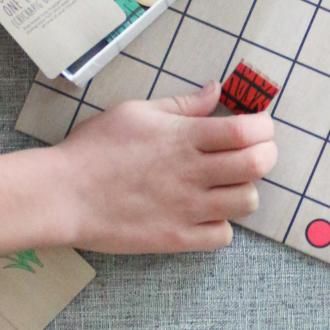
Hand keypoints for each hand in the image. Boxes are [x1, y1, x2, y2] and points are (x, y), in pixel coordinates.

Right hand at [46, 81, 277, 251]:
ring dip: (245, 190)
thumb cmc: (95, 148)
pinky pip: (223, 235)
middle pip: (257, 165)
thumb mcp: (137, 111)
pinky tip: (206, 212)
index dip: (264, 127)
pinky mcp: (177, 238)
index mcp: (183, 138)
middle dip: (265, 155)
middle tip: (254, 153)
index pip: (246, 131)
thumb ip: (182, 104)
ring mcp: (187, 209)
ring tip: (228, 184)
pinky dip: (222, 224)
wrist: (64, 195)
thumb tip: (216, 91)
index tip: (260, 126)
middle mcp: (192, 173)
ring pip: (247, 202)